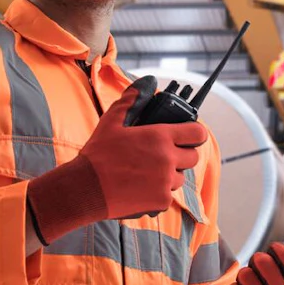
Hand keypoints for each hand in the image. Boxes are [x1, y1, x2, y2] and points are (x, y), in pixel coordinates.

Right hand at [26, 82, 207, 245]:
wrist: (86, 189)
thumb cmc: (98, 154)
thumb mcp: (112, 121)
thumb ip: (132, 100)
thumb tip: (148, 83)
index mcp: (160, 137)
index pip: (197, 133)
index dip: (194, 134)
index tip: (187, 136)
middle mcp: (168, 159)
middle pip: (193, 157)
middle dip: (182, 155)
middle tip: (163, 155)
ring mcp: (165, 182)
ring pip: (180, 178)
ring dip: (170, 175)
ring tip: (147, 173)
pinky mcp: (161, 202)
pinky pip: (168, 195)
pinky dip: (158, 193)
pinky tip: (141, 188)